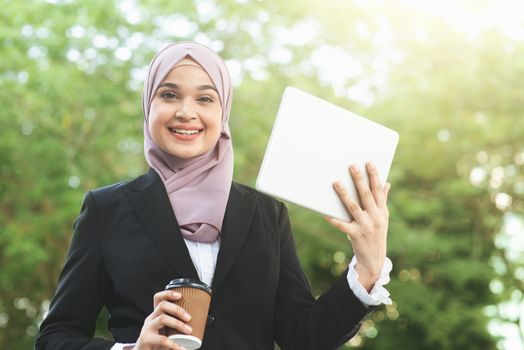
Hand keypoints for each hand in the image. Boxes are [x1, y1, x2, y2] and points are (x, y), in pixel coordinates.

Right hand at [133, 290, 192, 349]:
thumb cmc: (158, 343)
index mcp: (156, 315)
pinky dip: (173, 344)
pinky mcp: (145, 340)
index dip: (168, 294)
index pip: (158, 299)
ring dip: (178, 324)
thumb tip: (199, 322)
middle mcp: (150, 319)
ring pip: (162, 318)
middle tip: (189, 318)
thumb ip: (177, 326)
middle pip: (162, 306)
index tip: (180, 295)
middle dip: (178, 309)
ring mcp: (147, 329)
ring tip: (189, 331)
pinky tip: (181, 348)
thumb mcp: (167, 331)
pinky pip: (161, 339)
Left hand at [325, 162, 390, 290]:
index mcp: (382, 211)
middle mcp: (376, 217)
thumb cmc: (376, 233)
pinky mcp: (355, 235)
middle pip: (366, 195)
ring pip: (353, 207)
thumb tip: (387, 183)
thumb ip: (383, 200)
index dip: (374, 176)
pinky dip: (333, 219)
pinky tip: (325, 212)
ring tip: (336, 183)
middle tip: (352, 166)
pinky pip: (342, 225)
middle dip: (359, 180)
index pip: (378, 190)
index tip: (369, 163)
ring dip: (344, 194)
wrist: (374, 259)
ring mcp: (366, 226)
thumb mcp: (382, 217)